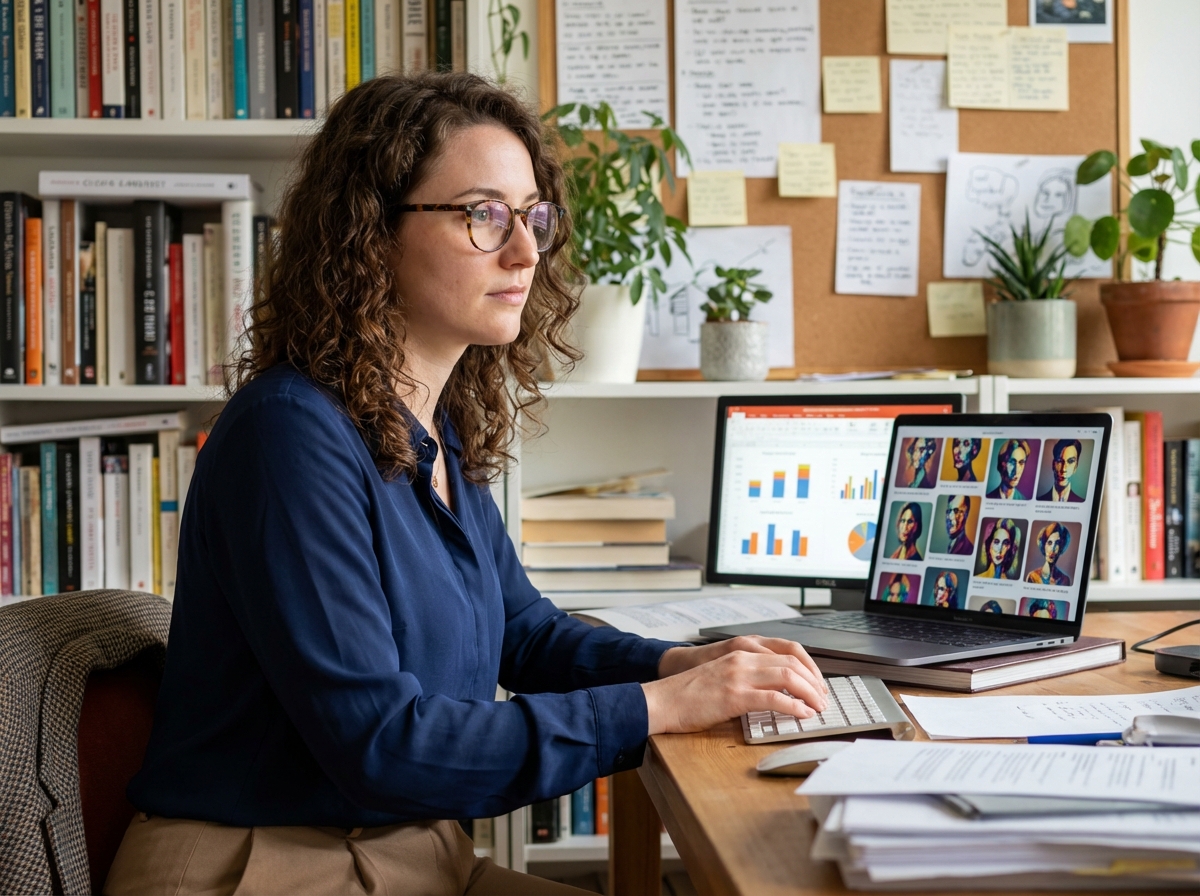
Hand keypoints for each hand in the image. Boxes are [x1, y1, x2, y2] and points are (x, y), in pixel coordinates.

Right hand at [643, 640, 828, 735]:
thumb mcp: (722, 675)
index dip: (809, 666)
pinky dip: (794, 706)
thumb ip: (746, 677)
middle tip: (824, 698)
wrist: (663, 700)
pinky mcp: (734, 695)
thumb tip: (773, 693)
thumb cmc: (689, 694)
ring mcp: (738, 675)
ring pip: (787, 676)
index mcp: (741, 652)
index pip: (787, 650)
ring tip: (818, 707)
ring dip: (809, 693)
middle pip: (792, 661)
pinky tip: (802, 715)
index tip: (818, 683)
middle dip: (815, 681)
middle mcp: (743, 659)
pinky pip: (773, 698)